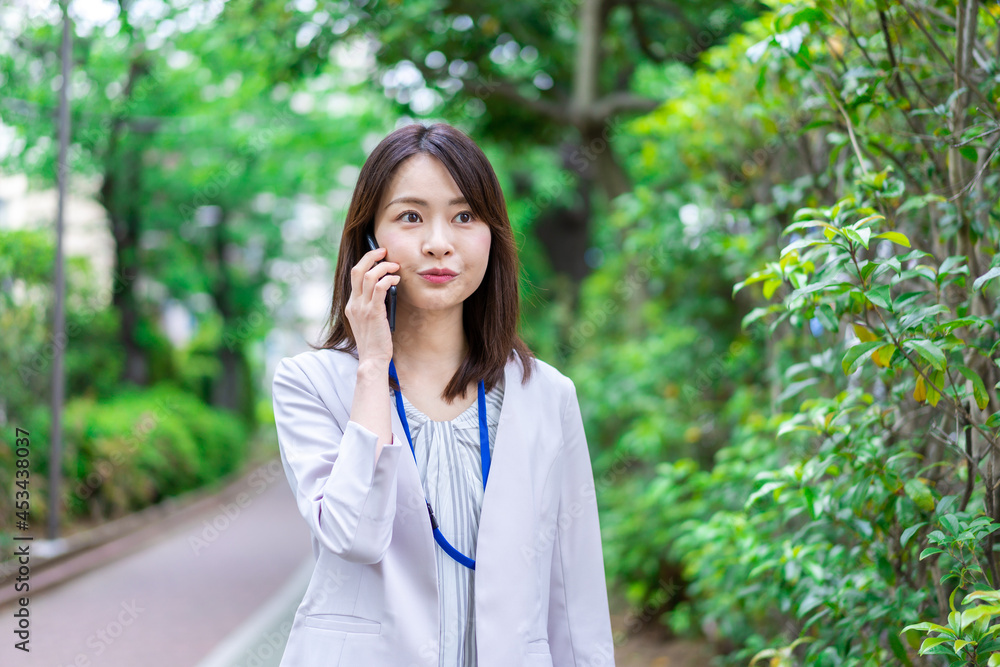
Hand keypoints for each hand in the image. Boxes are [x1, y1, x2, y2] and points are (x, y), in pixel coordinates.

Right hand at [346, 246, 398, 366]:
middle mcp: (354, 304)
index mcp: (351, 305)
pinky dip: (388, 279)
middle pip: (358, 270)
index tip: (378, 256)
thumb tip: (386, 286)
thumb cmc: (375, 341)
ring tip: (395, 266)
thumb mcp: (368, 320)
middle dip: (371, 256)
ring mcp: (362, 308)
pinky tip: (396, 280)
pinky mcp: (374, 313)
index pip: (354, 275)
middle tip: (384, 251)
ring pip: (369, 276)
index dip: (366, 262)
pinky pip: (380, 288)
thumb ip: (372, 304)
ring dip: (384, 267)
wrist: (372, 359)